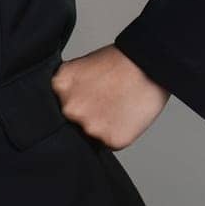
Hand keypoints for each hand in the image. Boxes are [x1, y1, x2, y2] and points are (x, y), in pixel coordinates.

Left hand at [51, 44, 169, 150]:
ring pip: (91, 134)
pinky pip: (109, 143)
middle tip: (102, 100)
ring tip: (116, 104)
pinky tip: (124, 114)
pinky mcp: (111, 140)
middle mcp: (70, 109)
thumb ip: (67, 89)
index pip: (56, 106)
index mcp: (59, 87)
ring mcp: (90, 126)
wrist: (147, 65)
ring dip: (101, 125)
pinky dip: (117, 132)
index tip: (85, 96)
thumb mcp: (80, 67)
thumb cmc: (118, 62)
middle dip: (85, 115)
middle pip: (72, 122)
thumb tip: (61, 105)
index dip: (73, 102)